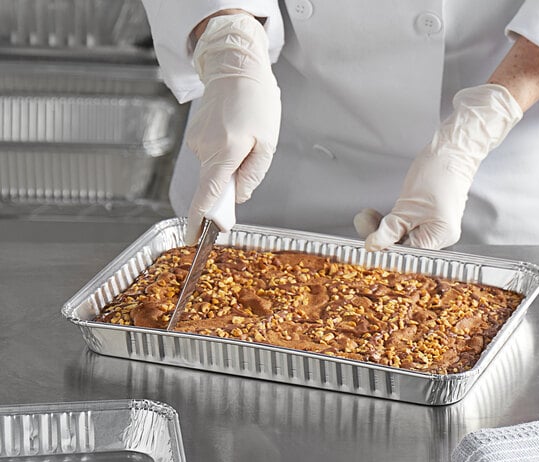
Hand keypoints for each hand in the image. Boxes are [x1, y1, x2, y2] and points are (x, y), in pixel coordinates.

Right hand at [184, 13, 280, 243]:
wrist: (235, 66)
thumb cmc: (256, 102)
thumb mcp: (266, 143)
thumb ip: (252, 175)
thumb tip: (237, 197)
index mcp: (224, 153)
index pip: (207, 196)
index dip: (199, 221)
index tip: (192, 239)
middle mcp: (204, 150)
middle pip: (212, 186)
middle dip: (228, 189)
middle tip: (248, 162)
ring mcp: (196, 143)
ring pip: (213, 171)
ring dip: (229, 166)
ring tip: (245, 140)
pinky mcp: (194, 136)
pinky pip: (210, 157)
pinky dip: (222, 156)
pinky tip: (234, 136)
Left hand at [355, 84, 522, 250]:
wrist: (451, 151)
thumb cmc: (437, 173)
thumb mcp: (407, 206)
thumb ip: (389, 230)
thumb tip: (372, 246)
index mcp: (439, 237)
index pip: (407, 253)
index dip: (385, 249)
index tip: (367, 243)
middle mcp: (439, 238)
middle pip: (403, 247)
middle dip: (379, 236)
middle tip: (362, 222)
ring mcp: (433, 229)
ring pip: (400, 237)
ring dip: (380, 228)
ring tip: (366, 215)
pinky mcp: (425, 221)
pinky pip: (403, 228)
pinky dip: (389, 222)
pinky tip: (375, 215)